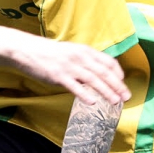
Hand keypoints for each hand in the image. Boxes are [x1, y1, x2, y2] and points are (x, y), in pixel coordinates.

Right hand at [15, 39, 129, 107]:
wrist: (26, 50)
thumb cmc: (48, 53)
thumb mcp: (70, 52)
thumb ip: (83, 60)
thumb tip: (95, 73)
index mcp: (84, 50)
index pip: (108, 61)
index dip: (118, 73)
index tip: (123, 83)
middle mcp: (80, 57)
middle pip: (104, 72)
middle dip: (117, 85)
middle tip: (126, 97)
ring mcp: (69, 66)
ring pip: (93, 80)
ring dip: (107, 91)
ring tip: (115, 101)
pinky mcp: (58, 75)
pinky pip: (75, 86)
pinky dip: (85, 94)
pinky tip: (93, 102)